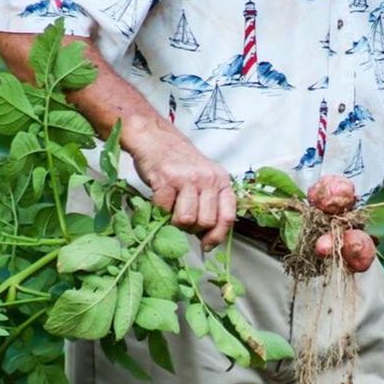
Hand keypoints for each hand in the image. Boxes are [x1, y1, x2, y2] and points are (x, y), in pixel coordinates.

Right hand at [126, 123, 235, 250]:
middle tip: (182, 220)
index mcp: (221, 181)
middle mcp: (208, 179)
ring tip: (171, 210)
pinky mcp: (166, 179)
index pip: (227, 217)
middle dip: (192, 229)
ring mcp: (187, 178)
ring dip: (175, 222)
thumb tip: (207, 240)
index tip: (207, 245)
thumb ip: (208, 206)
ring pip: (187, 220)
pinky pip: (164, 209)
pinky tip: (160, 199)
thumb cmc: (179, 163)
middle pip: (205, 222)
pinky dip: (159, 210)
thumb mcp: (202, 181)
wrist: (155, 138)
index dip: (217, 236)